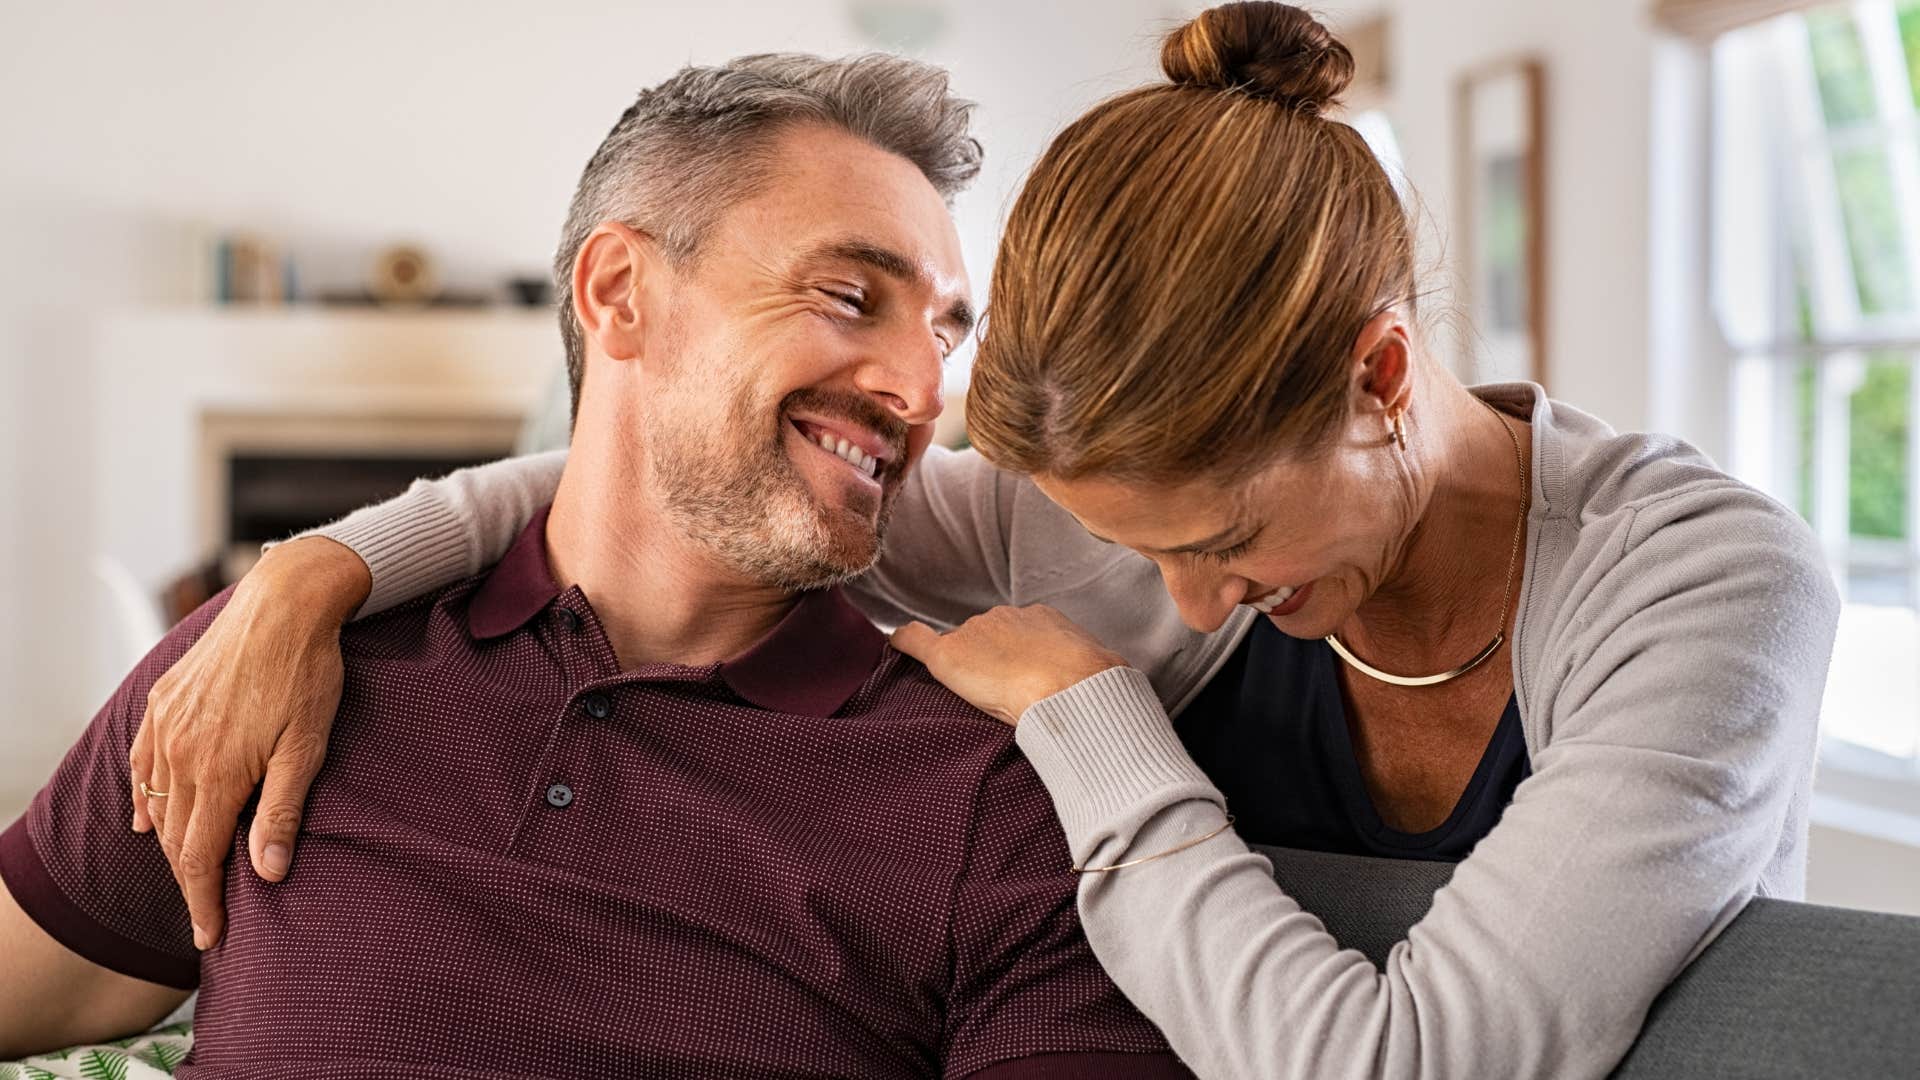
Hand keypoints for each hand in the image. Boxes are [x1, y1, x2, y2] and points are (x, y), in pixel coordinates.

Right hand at [129, 537, 369, 949]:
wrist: (284, 603)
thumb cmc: (306, 674)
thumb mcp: (306, 747)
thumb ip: (282, 811)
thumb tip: (269, 872)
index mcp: (216, 773)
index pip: (200, 858)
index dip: (204, 902)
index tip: (210, 937)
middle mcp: (180, 754)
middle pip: (175, 837)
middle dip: (189, 881)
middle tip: (204, 915)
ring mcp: (166, 727)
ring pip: (158, 802)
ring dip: (170, 842)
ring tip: (187, 873)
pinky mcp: (164, 703)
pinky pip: (143, 763)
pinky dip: (146, 795)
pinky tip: (149, 814)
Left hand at [890, 605, 1129, 724]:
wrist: (1071, 687)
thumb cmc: (1093, 687)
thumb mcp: (1100, 671)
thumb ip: (1086, 672)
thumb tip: (1103, 690)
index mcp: (1042, 618)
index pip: (1018, 635)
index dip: (1017, 659)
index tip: (1022, 680)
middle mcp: (1005, 616)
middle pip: (986, 639)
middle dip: (990, 663)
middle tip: (1004, 697)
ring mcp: (976, 632)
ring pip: (962, 649)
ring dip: (967, 670)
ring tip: (980, 700)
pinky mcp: (950, 654)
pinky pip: (917, 639)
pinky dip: (903, 641)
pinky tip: (893, 645)